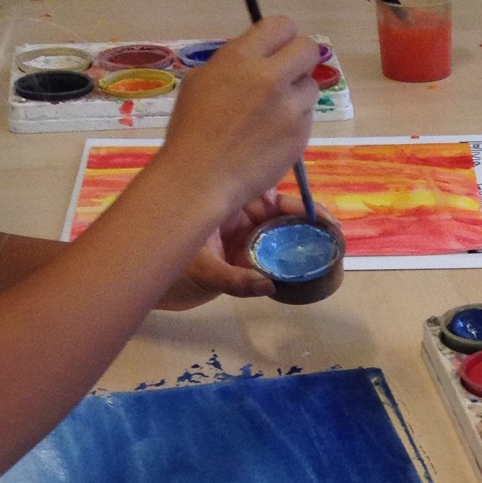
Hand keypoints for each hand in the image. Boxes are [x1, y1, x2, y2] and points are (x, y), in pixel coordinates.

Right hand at [149, 19, 319, 225]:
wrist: (201, 177)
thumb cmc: (191, 129)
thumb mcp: (201, 80)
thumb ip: (234, 64)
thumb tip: (256, 61)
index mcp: (241, 57)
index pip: (282, 25)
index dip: (283, 36)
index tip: (278, 49)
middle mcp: (270, 77)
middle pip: (308, 49)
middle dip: (301, 59)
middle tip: (288, 74)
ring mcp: (289, 108)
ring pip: (311, 87)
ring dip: (297, 94)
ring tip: (274, 112)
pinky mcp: (300, 135)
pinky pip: (307, 118)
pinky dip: (295, 122)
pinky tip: (273, 135)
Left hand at [157, 190, 314, 307]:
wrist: (150, 288)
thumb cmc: (167, 270)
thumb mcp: (203, 273)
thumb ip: (235, 280)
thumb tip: (267, 284)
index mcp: (220, 203)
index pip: (263, 193)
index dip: (291, 201)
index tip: (315, 212)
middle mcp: (232, 216)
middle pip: (276, 211)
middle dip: (303, 219)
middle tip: (331, 231)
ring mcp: (236, 237)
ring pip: (274, 232)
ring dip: (298, 238)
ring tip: (326, 245)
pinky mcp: (239, 258)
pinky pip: (267, 256)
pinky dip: (285, 259)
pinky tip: (304, 266)